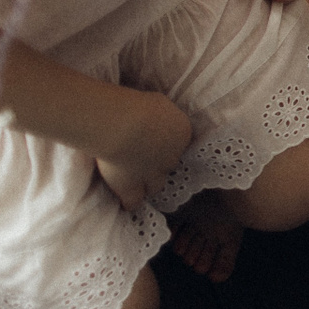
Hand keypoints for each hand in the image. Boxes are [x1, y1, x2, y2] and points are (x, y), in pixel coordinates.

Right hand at [95, 91, 191, 210]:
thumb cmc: (140, 106)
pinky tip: (126, 205)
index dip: (165, 144)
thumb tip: (154, 113)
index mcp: (182, 132)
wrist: (125, 125)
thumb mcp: (156, 103)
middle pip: (170, 164)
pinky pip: (134, 200)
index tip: (154, 142)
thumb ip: (158, 113)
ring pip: (156, 185)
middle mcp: (172, 156)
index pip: (179, 142)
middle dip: (160, 164)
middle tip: (147, 163)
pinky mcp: (132, 187)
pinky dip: (130, 202)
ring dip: (149, 185)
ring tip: (140, 187)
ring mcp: (153, 173)